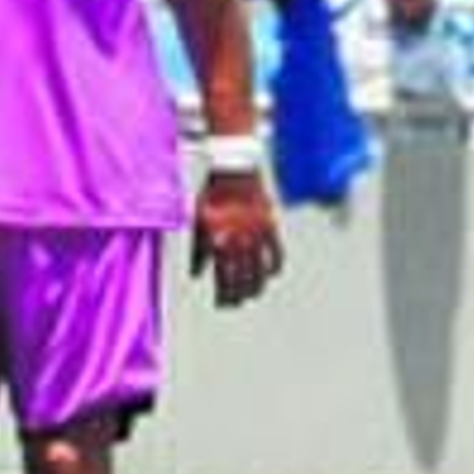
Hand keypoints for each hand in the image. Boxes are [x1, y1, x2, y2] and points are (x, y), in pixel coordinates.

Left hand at [190, 169, 283, 306]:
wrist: (235, 169)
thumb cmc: (213, 195)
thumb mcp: (199, 221)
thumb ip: (198, 251)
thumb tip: (197, 275)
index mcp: (219, 240)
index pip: (223, 277)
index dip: (224, 294)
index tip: (223, 304)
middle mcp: (238, 241)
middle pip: (242, 277)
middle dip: (239, 294)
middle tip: (237, 303)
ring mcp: (256, 234)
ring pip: (259, 269)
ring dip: (257, 285)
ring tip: (254, 294)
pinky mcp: (270, 226)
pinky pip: (276, 252)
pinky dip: (275, 265)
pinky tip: (272, 274)